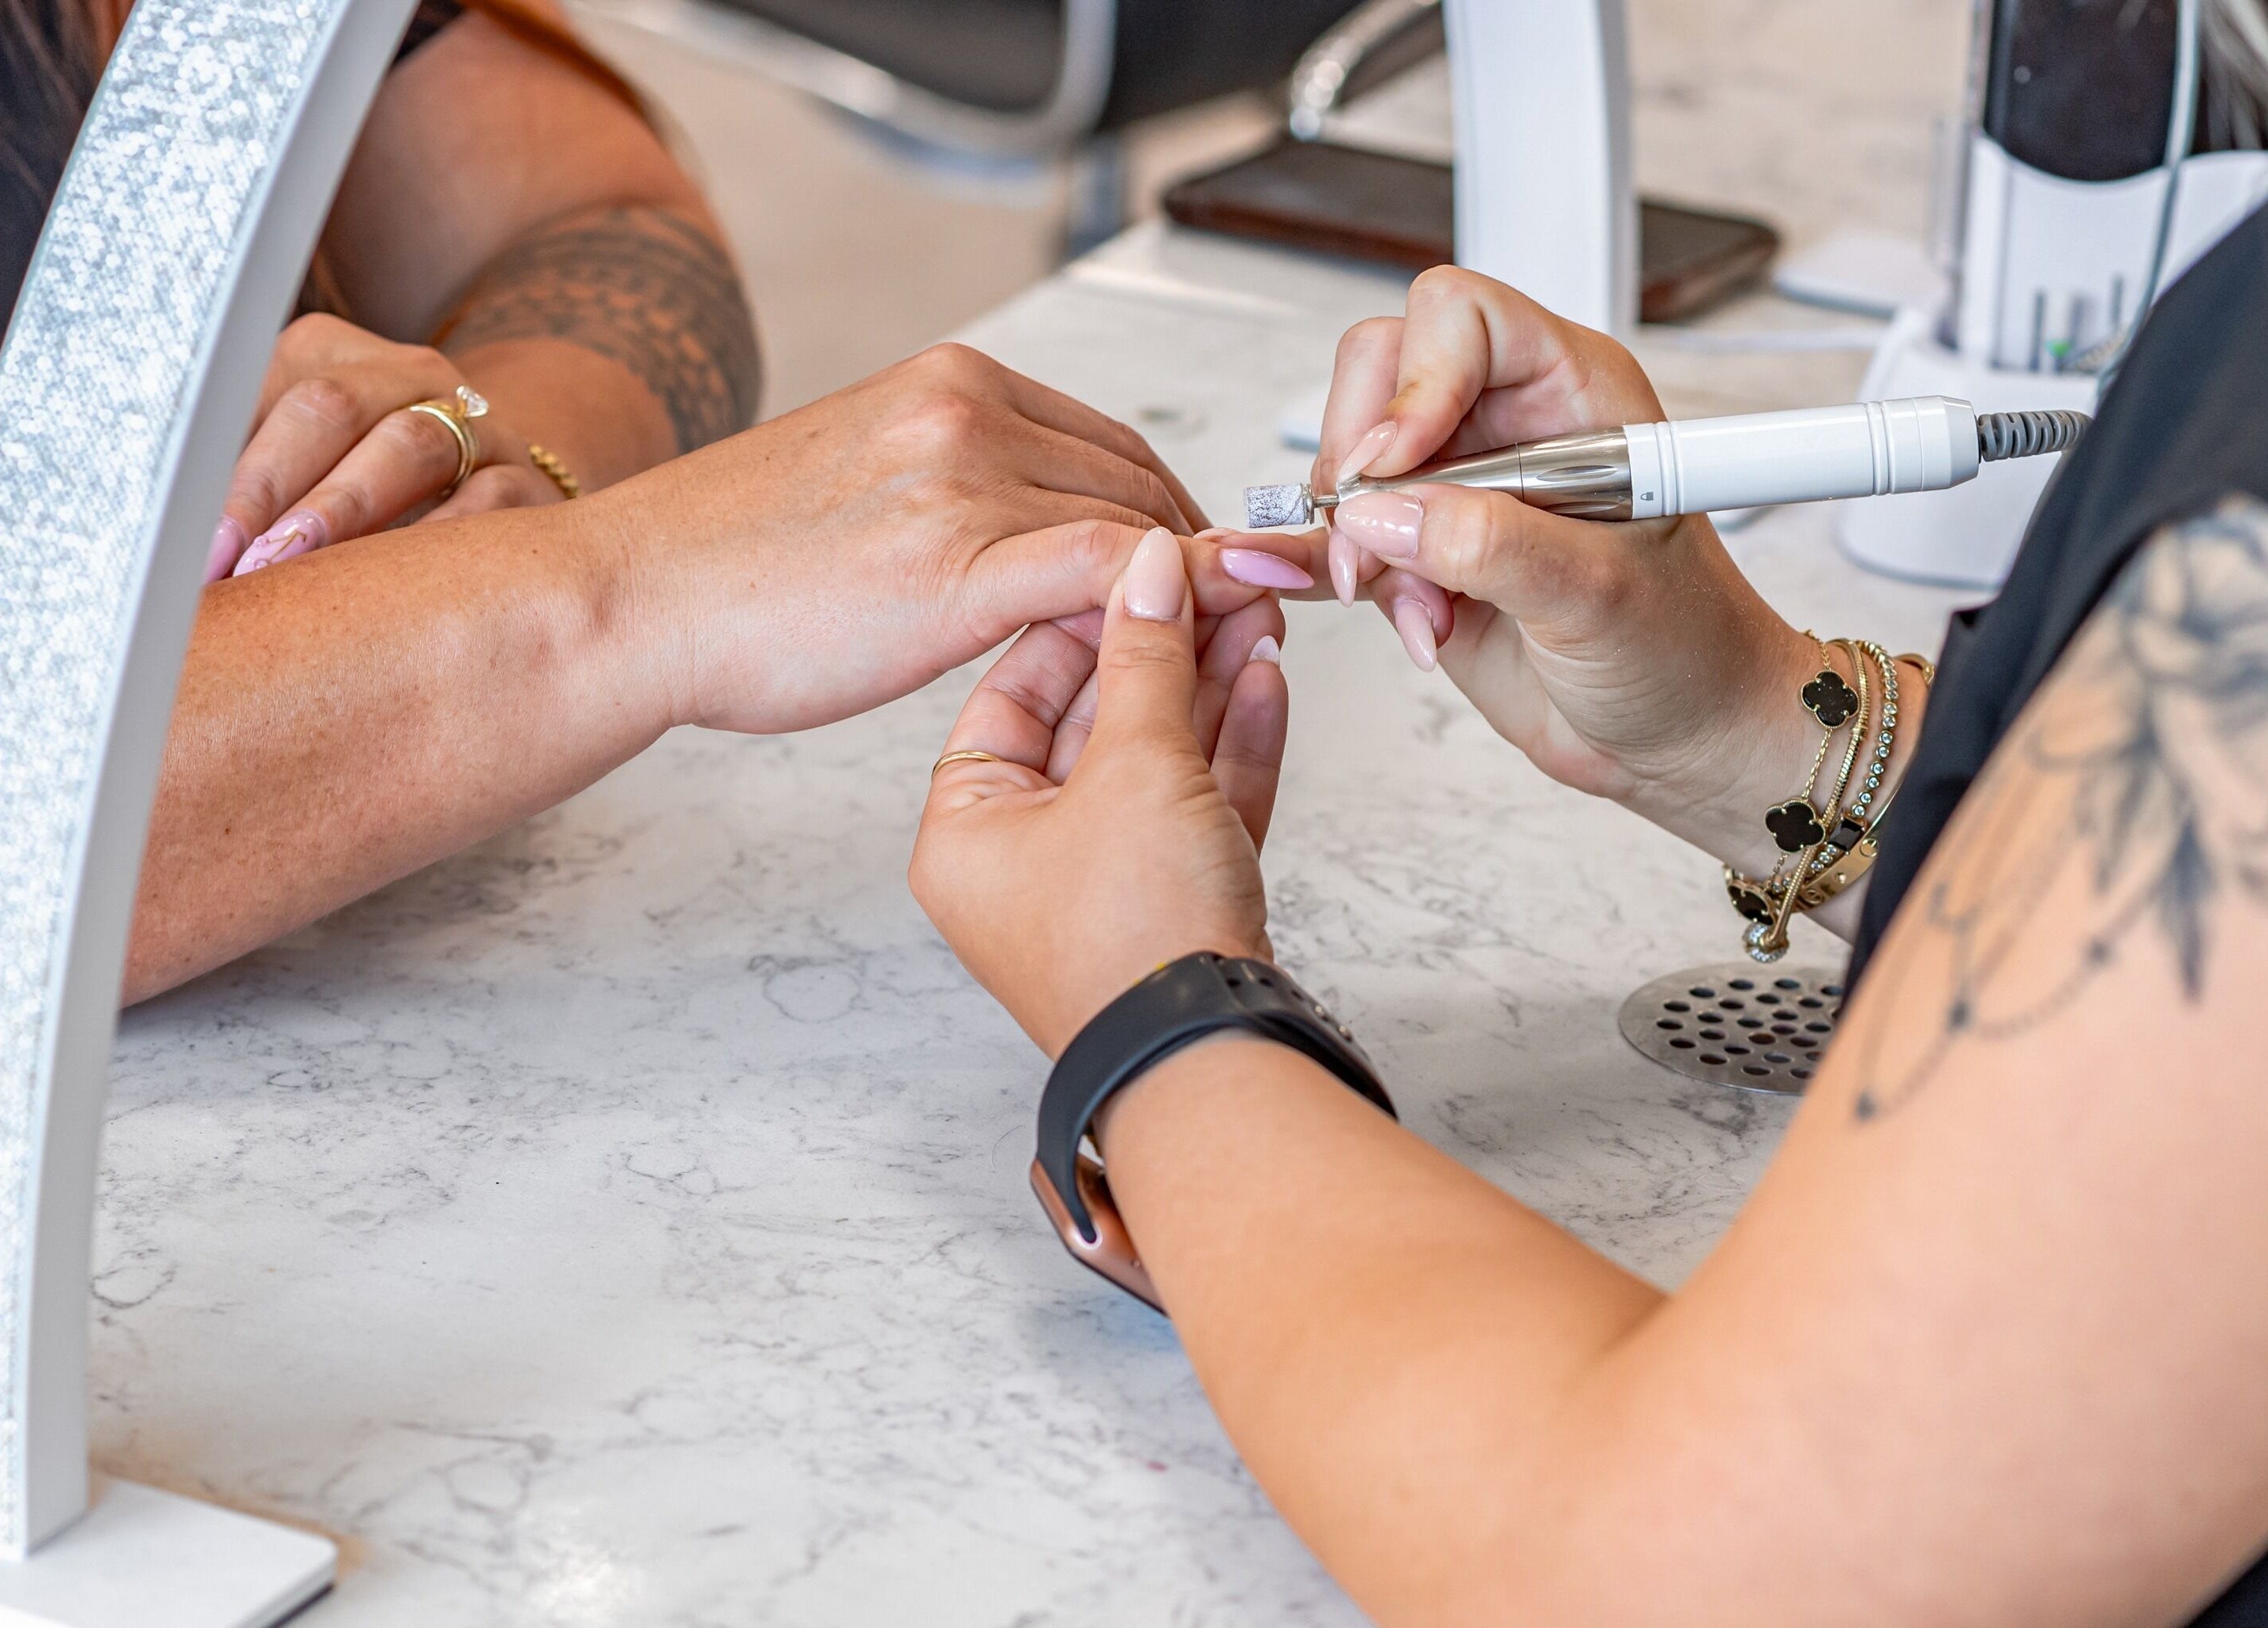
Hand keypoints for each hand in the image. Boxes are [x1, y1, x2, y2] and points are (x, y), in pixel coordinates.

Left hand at [210, 313, 559, 579]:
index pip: (265, 389)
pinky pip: (487, 503)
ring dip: (344, 507)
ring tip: (294, 567)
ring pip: (412, 442)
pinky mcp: (532, 486)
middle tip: (231, 562)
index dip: (222, 466)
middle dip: (271, 487)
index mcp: (334, 356)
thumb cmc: (365, 501)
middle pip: (332, 406)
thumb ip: (238, 487)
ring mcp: (479, 426)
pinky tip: (392, 586)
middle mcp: (411, 376)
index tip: (187, 545)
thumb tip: (166, 552)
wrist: (502, 500)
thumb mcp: (296, 476)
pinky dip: (436, 542)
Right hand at [586, 342, 1266, 736]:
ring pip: (1128, 523)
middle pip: (1133, 476)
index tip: (1192, 565)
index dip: (1167, 508)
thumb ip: (958, 493)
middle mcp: (965, 410)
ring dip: (1185, 588)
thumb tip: (1028, 542)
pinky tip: (1168, 646)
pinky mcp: (956, 563)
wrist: (634, 599)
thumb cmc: (729, 565)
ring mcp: (964, 481)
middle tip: (1228, 614)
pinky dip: (1156, 600)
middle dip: (1193, 550)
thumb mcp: (862, 487)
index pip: (1106, 438)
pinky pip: (1102, 568)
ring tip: (1210, 650)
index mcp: (946, 382)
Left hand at [911, 527, 1289, 1057]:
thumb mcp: (1134, 768)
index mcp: (966, 833)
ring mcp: (1104, 887)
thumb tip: (1148, 568)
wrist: (1210, 1063)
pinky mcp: (1176, 905)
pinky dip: (1232, 744)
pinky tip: (1266, 677)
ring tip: (1257, 610)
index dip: (1080, 615)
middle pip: (1094, 720)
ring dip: (1209, 683)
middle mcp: (1025, 862)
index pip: (1014, 690)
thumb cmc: (1135, 938)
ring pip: (1157, 758)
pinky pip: (1198, 805)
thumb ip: (1146, 657)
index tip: (1136, 562)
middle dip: (1164, 645)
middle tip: (1215, 577)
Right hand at [1222, 268, 1820, 873]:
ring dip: (1359, 545)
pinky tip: (1326, 593)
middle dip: (1361, 466)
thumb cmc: (1685, 649)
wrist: (1683, 737)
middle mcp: (1508, 427)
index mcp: (1572, 393)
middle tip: (1382, 549)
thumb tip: (1379, 515)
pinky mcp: (1422, 555)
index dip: (1415, 383)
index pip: (1461, 319)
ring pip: (1347, 463)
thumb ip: (1488, 544)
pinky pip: (1337, 535)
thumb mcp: (1599, 592)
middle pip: (1379, 375)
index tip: (1397, 468)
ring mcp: (1459, 490)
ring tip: (1428, 614)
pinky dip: (1322, 569)